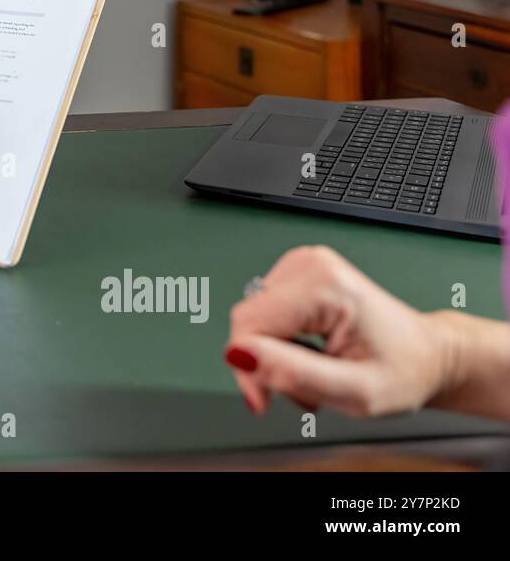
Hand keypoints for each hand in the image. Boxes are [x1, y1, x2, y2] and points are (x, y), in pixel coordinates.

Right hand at [225, 246, 457, 416]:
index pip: (249, 323)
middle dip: (265, 363)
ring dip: (272, 354)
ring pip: (253, 318)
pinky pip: (265, 313)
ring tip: (312, 372)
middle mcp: (310, 265)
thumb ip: (293, 373)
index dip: (249, 368)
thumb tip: (239, 355)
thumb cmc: (402, 371)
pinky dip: (278, 341)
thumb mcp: (354, 391)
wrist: (426, 355)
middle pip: (249, 319)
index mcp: (324, 285)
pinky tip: (308, 352)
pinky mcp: (299, 273)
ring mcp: (304, 265)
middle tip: (302, 390)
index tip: (266, 399)